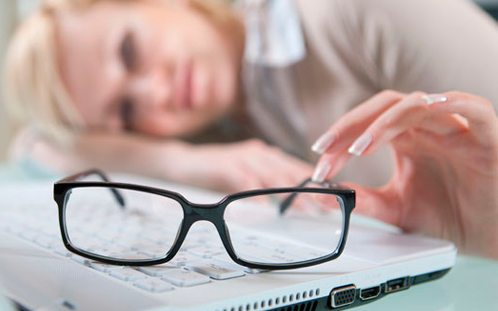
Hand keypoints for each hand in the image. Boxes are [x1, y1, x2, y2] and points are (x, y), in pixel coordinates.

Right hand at [168, 139, 313, 193]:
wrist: (182, 160)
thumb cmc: (215, 171)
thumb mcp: (245, 177)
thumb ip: (265, 184)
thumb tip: (290, 201)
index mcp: (265, 153)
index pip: (295, 166)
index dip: (315, 179)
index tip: (332, 194)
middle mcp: (257, 152)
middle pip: (289, 170)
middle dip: (309, 188)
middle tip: (327, 204)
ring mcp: (242, 156)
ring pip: (272, 175)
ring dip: (291, 192)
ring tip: (306, 207)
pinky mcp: (225, 164)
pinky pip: (245, 180)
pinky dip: (258, 193)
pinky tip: (269, 206)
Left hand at [310, 90, 497, 258]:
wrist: (489, 237)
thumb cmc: (448, 216)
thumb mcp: (395, 210)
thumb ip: (364, 201)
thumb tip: (326, 194)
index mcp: (406, 139)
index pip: (366, 123)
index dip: (339, 138)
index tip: (319, 162)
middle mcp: (428, 128)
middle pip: (384, 106)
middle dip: (351, 125)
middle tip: (327, 149)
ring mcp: (456, 130)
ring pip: (419, 104)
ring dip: (385, 122)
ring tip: (361, 147)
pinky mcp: (487, 139)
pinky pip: (476, 109)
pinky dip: (455, 101)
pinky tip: (431, 106)